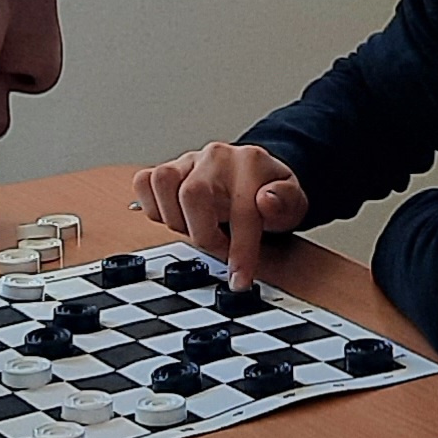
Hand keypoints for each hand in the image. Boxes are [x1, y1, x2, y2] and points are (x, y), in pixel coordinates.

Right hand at [132, 143, 309, 288]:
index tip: (239, 280)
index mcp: (251, 164)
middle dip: (203, 233)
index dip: (240, 251)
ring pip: (163, 181)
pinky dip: (152, 206)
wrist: (256, 173)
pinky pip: (144, 181)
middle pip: (192, 193)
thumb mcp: (293, 201)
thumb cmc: (271, 193)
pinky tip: (174, 217)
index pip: (242, 210)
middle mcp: (216, 157)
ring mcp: (189, 161)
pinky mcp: (169, 169)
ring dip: (175, 218)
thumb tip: (267, 200)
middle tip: (217, 246)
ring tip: (195, 228)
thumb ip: (286, 202)